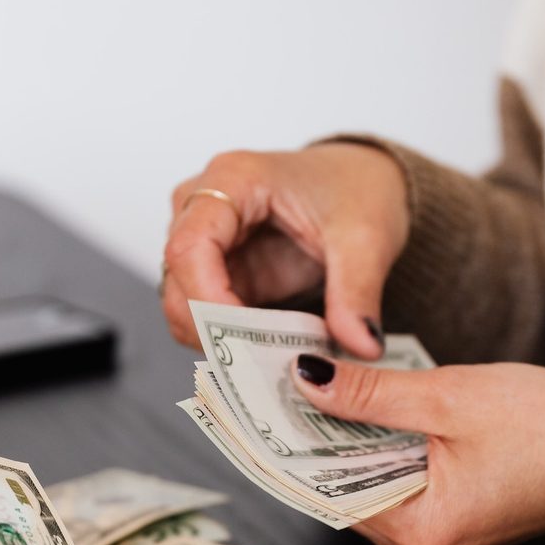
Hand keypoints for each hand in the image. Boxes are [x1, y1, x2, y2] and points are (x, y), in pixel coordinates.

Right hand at [162, 143, 408, 358]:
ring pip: (183, 306)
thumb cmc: (355, 188)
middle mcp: (204, 207)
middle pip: (177, 282)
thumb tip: (361, 345)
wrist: (361, 183)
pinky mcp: (218, 274)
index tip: (244, 339)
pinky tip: (268, 352)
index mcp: (233, 179)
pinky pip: (205, 318)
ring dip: (220, 341)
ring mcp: (206, 242)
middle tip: (264, 364)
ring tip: (273, 359)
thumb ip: (358, 292)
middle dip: (213, 331)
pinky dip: (231, 342)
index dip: (208, 300)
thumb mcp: (367, 238)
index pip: (189, 247)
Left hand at [291, 356, 544, 544]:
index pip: (324, 490)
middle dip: (314, 435)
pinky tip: (368, 407)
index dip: (289, 443)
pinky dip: (379, 446)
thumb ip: (372, 394)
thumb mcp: (453, 398)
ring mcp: (436, 535)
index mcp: (421, 530)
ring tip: (322, 385)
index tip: (258, 405)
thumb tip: (310, 381)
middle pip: (341, 489)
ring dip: (347, 438)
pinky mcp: (450, 515)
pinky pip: (395, 481)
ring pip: (366, 483)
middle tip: (283, 382)